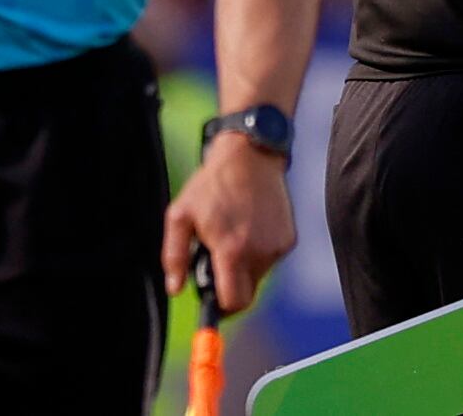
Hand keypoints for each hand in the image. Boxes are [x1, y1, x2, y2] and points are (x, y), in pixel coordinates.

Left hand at [164, 133, 294, 314]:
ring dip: (244, 267)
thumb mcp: (180, 215)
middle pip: (247, 294)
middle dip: (231, 288)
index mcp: (232, 250)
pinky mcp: (288, 238)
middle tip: (218, 264)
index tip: (211, 303)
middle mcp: (259, 252)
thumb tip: (175, 289)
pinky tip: (250, 227)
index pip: (233, 302)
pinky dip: (259, 252)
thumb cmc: (211, 184)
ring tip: (234, 235)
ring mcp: (277, 245)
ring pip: (258, 276)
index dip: (220, 308)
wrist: (251, 155)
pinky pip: (270, 259)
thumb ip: (174, 256)